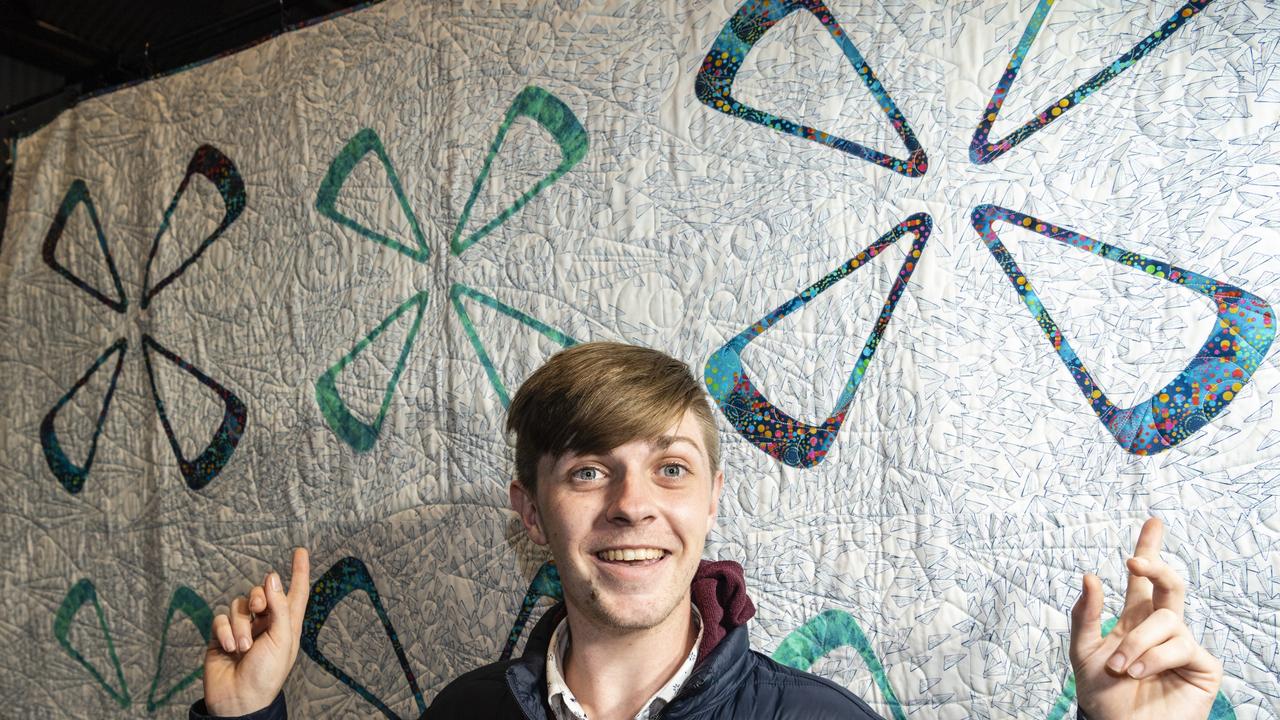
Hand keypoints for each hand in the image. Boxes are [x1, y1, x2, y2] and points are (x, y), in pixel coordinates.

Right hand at [203, 547, 310, 715]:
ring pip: (239, 606)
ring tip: (242, 647)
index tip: (301, 551)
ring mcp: (243, 629)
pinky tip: (229, 648)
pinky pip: (220, 619)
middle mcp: (266, 623)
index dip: (299, 571)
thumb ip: (279, 606)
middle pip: (261, 592)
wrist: (239, 700)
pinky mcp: (222, 635)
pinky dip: (224, 631)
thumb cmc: (266, 674)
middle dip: (258, 596)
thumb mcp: (282, 639)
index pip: (296, 592)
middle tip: (258, 610)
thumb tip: (272, 577)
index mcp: (287, 624)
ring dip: (240, 625)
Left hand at [1070, 518, 1221, 719]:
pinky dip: (1154, 657)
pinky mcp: (1201, 666)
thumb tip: (1091, 575)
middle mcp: (1160, 628)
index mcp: (1133, 619)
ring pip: (1167, 619)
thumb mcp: (1083, 651)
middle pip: (1169, 584)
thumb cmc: (1102, 696)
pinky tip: (1138, 672)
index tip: (1153, 521)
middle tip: (1137, 559)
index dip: (1149, 549)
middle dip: (1155, 565)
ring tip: (1121, 666)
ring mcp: (1182, 645)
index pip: (1142, 579)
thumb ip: (1085, 614)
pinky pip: (1180, 644)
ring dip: (1139, 641)